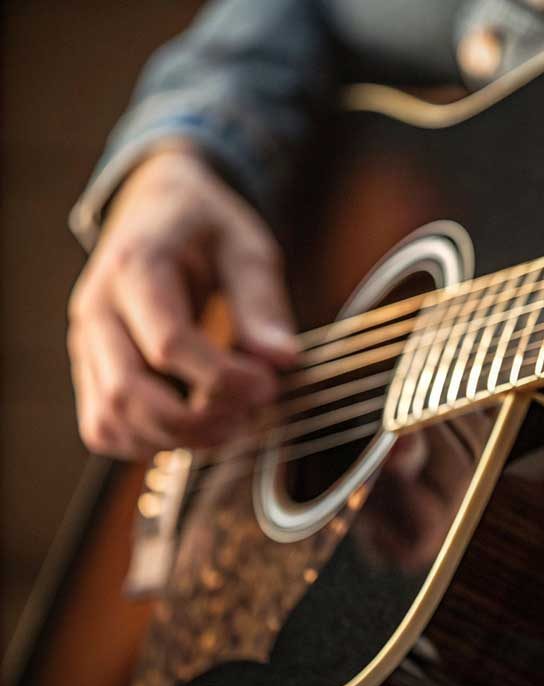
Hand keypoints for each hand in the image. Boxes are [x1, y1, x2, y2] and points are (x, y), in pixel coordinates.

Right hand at [68, 142, 296, 458]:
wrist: (156, 207)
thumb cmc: (205, 225)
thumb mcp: (246, 246)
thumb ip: (262, 301)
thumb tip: (282, 360)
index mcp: (136, 268)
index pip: (168, 343)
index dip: (223, 379)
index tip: (268, 386)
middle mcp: (96, 310)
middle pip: (128, 393)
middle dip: (197, 422)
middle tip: (250, 417)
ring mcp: (86, 343)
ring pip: (109, 419)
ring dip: (173, 440)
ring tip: (229, 426)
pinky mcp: (90, 368)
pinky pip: (101, 426)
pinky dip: (146, 443)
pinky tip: (194, 430)